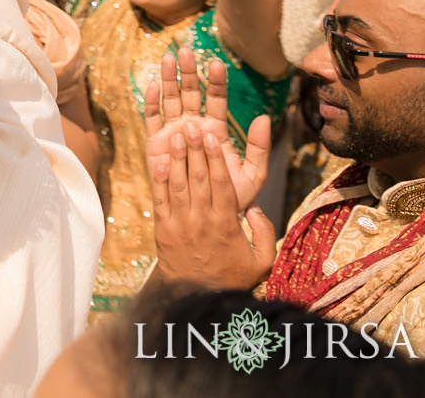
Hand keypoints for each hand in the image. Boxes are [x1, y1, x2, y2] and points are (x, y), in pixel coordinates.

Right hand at [141, 49, 270, 207]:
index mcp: (215, 130)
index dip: (215, 82)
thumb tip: (265, 117)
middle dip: (187, 72)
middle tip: (186, 51)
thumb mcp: (252, 174)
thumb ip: (259, 147)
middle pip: (189, 93)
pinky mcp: (156, 142)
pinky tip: (153, 84)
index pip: (215, 99)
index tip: (217, 63)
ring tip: (169, 58)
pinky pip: (151, 118)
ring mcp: (173, 132)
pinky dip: (151, 101)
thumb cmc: (229, 197)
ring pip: (169, 99)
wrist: (205, 215)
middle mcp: (192, 126)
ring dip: (168, 79)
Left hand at [150, 122, 276, 291]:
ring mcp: (180, 224)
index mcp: (227, 225)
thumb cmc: (233, 277)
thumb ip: (265, 232)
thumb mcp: (262, 260)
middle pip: (198, 178)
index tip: (214, 137)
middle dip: (195, 150)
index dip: (216, 159)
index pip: (221, 185)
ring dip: (178, 158)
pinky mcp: (163, 229)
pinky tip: (159, 160)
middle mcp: (202, 221)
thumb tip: (255, 207)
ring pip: (178, 185)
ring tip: (176, 134)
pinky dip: (160, 179)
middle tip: (192, 125)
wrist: (199, 299)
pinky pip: (161, 199)